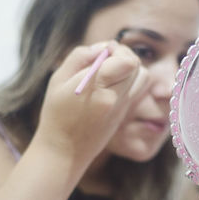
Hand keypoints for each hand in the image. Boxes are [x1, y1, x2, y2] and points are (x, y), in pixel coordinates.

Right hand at [33, 41, 148, 161]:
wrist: (64, 152)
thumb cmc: (56, 114)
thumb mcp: (58, 80)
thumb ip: (80, 57)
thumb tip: (102, 47)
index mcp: (98, 89)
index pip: (126, 61)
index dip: (115, 50)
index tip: (100, 52)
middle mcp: (116, 99)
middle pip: (136, 65)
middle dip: (123, 55)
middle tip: (105, 58)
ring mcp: (122, 108)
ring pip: (142, 77)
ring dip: (130, 68)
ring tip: (110, 69)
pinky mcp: (124, 114)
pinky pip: (136, 89)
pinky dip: (129, 80)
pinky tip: (111, 83)